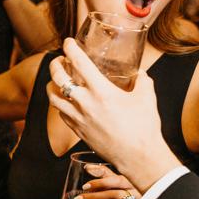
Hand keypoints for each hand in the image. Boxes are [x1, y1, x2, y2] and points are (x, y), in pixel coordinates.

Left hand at [46, 38, 181, 191]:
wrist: (137, 156)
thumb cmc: (144, 126)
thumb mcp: (146, 97)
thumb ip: (142, 80)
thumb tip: (141, 73)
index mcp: (101, 91)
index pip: (80, 64)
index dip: (71, 50)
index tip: (68, 42)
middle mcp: (85, 103)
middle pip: (58, 79)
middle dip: (54, 65)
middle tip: (58, 60)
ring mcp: (78, 118)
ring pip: (53, 98)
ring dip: (52, 86)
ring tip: (56, 80)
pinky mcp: (77, 130)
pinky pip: (61, 114)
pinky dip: (59, 104)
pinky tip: (65, 101)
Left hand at [67, 165, 141, 198]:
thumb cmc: (129, 191)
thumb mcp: (120, 180)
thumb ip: (104, 173)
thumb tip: (87, 167)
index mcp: (130, 184)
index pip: (116, 181)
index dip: (100, 183)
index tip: (84, 186)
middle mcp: (134, 196)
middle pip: (114, 196)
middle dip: (94, 198)